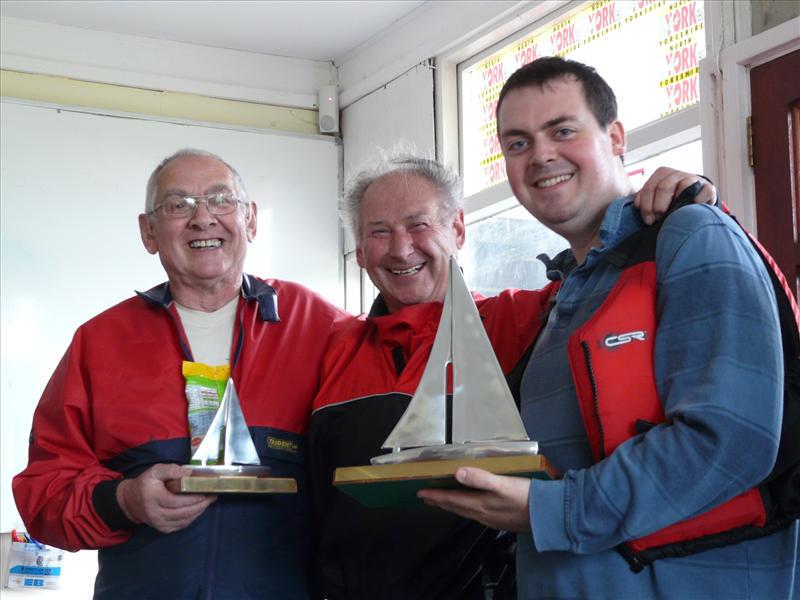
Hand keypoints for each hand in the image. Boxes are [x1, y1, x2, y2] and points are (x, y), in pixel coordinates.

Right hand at [116, 463, 216, 533]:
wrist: (130, 501)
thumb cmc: (145, 484)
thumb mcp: (154, 471)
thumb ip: (171, 470)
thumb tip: (188, 473)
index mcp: (154, 498)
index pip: (177, 501)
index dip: (193, 498)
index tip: (206, 492)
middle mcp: (156, 513)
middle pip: (183, 512)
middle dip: (200, 505)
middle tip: (212, 497)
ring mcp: (159, 523)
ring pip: (184, 520)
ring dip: (198, 512)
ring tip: (208, 502)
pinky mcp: (162, 528)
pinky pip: (181, 525)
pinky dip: (191, 518)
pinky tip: (198, 510)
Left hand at [417, 467, 531, 531]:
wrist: (548, 517)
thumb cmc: (526, 498)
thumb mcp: (502, 484)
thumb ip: (480, 478)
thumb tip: (457, 473)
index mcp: (480, 504)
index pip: (451, 500)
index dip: (435, 496)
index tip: (420, 493)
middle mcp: (482, 514)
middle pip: (455, 508)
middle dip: (439, 502)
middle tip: (426, 498)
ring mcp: (491, 519)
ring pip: (465, 512)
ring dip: (451, 507)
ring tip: (442, 502)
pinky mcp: (500, 521)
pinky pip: (476, 515)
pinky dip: (466, 509)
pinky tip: (470, 507)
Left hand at [635, 167, 716, 224]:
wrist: (696, 197)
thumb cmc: (671, 199)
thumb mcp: (655, 197)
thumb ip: (644, 199)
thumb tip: (637, 205)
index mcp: (661, 174)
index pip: (649, 188)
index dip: (647, 206)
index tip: (649, 221)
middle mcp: (676, 173)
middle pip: (663, 187)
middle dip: (659, 206)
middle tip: (659, 220)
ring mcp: (692, 179)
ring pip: (682, 187)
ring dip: (676, 204)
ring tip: (673, 216)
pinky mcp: (707, 187)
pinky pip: (702, 191)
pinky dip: (697, 200)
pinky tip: (692, 208)